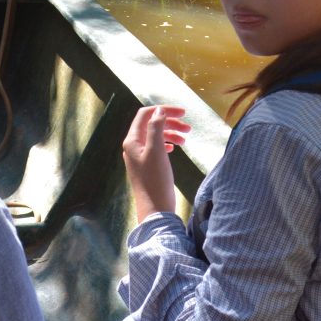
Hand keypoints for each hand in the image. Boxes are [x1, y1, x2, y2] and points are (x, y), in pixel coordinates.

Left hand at [122, 105, 190, 220]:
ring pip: (155, 137)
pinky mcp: (146, 166)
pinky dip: (167, 144)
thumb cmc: (156, 180)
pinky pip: (156, 148)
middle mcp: (133, 146)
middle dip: (170, 123)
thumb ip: (156, 128)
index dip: (163, 110)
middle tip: (189, 128)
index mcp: (132, 140)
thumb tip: (158, 110)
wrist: (156, 209)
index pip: (145, 115)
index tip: (183, 113)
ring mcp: (139, 157)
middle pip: (151, 125)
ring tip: (186, 139)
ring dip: (171, 134)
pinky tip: (175, 148)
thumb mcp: (157, 150)